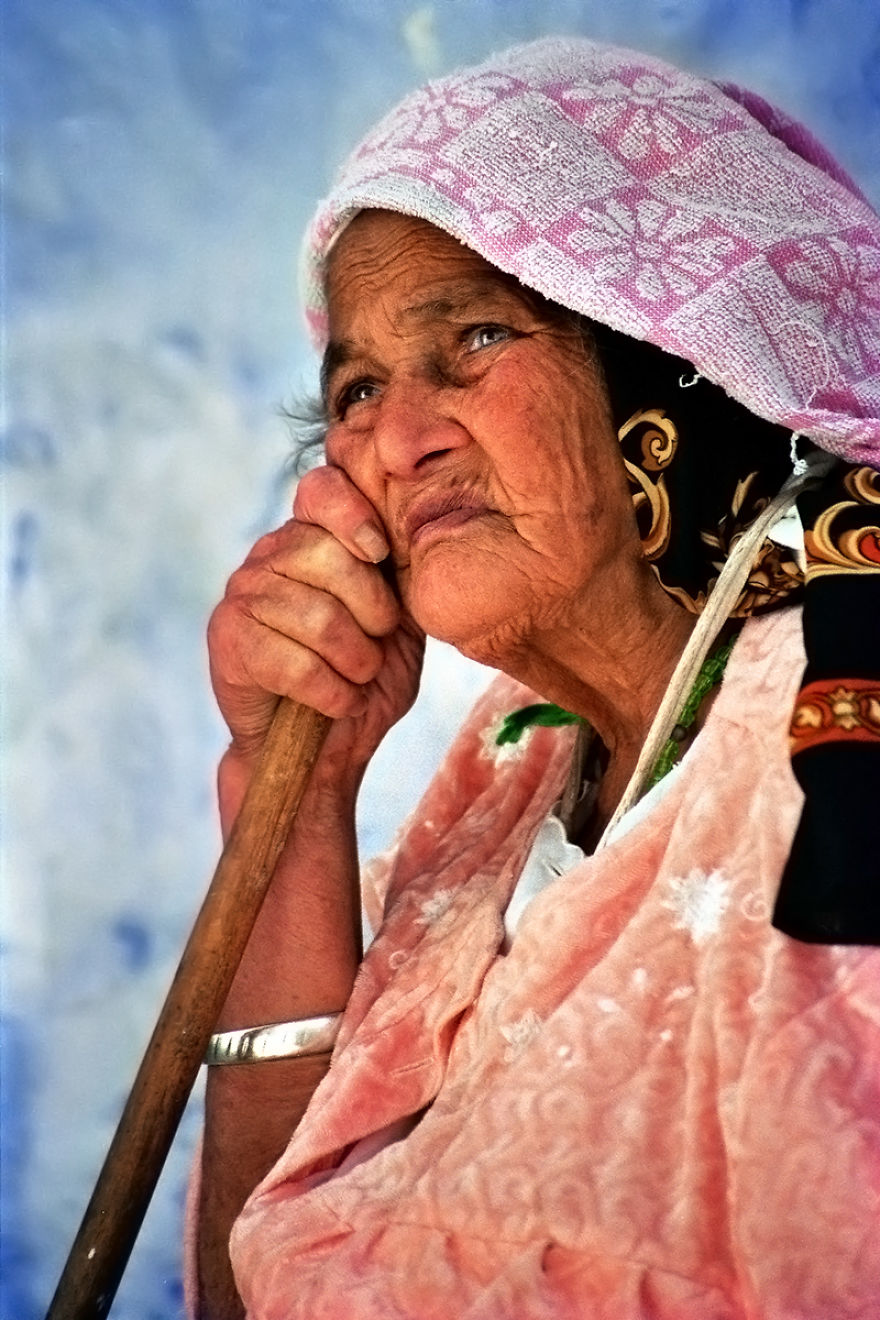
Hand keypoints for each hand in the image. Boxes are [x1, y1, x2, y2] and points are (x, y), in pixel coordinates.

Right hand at [207, 465, 424, 779]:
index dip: (353, 514)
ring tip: (359, 679)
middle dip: (372, 612)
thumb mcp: (401, 622)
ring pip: (317, 616)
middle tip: (376, 647)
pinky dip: (332, 693)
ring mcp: (243, 593)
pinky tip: (339, 702)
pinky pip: (292, 662)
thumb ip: (402, 575)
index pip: (323, 489)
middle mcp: (272, 554)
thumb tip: (418, 531)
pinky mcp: (227, 638)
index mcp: (315, 537)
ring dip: (356, 663)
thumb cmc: (367, 679)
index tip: (381, 554)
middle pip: (327, 555)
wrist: (325, 750)